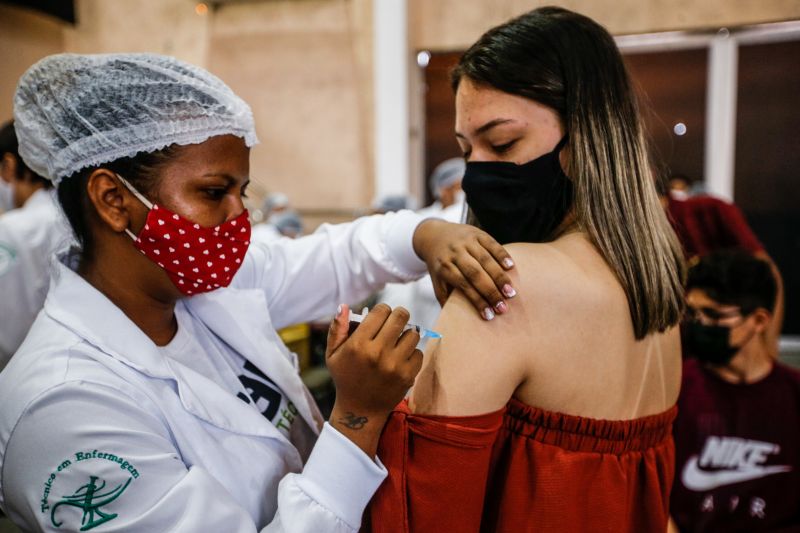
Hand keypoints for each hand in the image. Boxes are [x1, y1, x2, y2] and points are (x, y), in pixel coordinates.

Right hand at [325, 303, 422, 456]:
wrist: (360, 411)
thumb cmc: (345, 377)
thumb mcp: (333, 354)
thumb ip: (337, 328)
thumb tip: (343, 305)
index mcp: (358, 344)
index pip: (381, 311)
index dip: (383, 310)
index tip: (381, 317)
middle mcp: (378, 353)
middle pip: (401, 317)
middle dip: (398, 316)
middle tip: (394, 322)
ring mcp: (395, 365)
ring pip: (413, 333)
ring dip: (406, 335)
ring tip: (397, 342)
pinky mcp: (408, 376)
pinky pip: (419, 352)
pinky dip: (412, 353)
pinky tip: (401, 359)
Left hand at [412, 219, 515, 319]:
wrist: (434, 235)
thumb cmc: (440, 264)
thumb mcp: (437, 281)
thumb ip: (445, 298)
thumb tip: (456, 321)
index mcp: (444, 267)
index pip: (463, 285)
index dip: (477, 301)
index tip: (489, 315)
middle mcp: (455, 253)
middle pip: (475, 273)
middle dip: (490, 292)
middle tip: (503, 307)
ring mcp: (466, 241)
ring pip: (485, 259)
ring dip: (499, 276)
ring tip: (511, 292)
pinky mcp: (477, 233)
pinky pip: (491, 244)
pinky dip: (502, 255)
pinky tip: (511, 267)